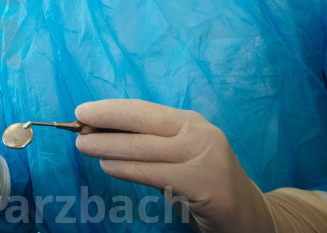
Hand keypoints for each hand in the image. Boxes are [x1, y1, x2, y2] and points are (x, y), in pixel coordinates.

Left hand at [74, 99, 277, 231]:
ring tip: (85, 147)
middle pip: (144, 123)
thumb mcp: (178, 156)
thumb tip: (102, 133)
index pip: (144, 109)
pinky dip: (129, 170)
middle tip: (76, 127)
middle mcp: (199, 134)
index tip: (83, 110)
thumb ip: (149, 145)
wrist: (250, 216)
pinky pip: (157, 174)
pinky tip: (109, 167)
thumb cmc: (203, 183)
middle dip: (106, 122)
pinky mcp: (206, 185)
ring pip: (146, 149)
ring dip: (110, 147)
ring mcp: (205, 158)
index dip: (112, 109)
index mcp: (190, 122)